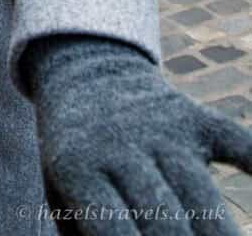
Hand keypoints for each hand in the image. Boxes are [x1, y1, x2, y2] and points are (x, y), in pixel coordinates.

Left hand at [24, 35, 251, 234]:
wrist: (87, 77)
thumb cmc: (78, 162)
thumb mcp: (63, 193)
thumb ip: (88, 231)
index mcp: (78, 169)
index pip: (112, 228)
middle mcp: (121, 147)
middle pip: (164, 219)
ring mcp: (162, 131)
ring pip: (200, 193)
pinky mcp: (194, 118)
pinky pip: (234, 140)